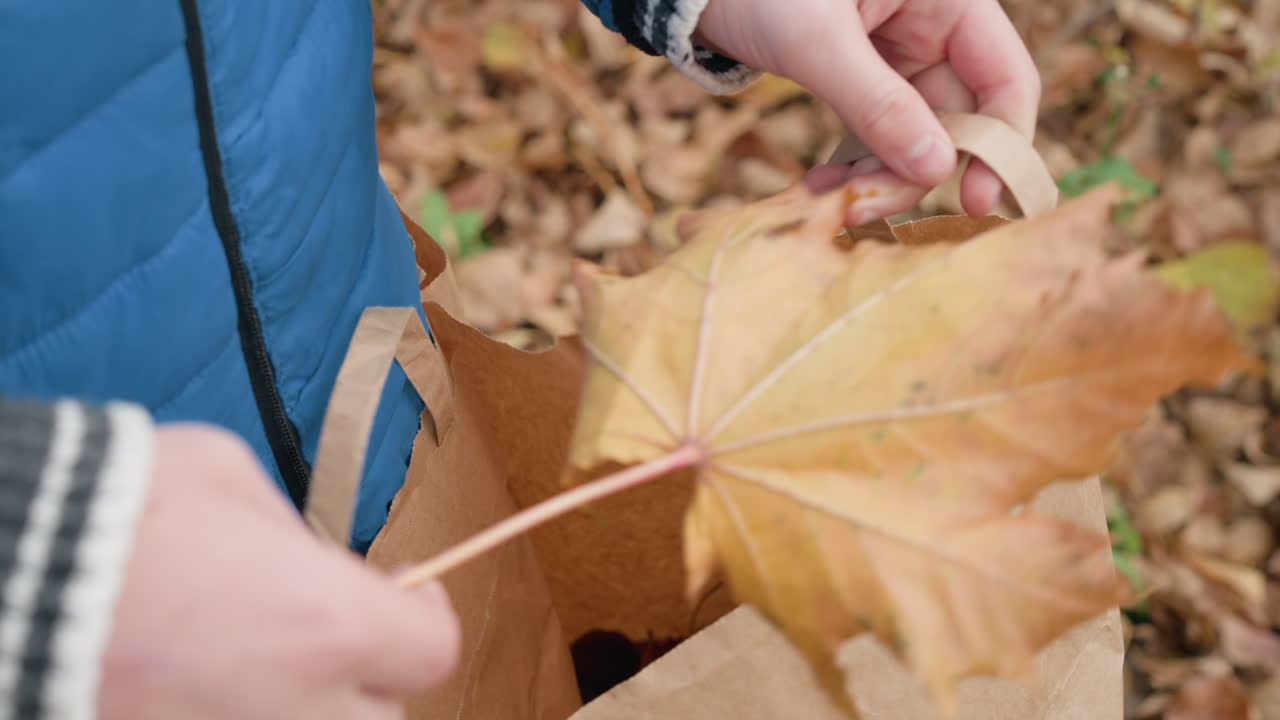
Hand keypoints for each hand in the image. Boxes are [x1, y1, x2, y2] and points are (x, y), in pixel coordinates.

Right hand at [98, 424, 459, 719]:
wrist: (4, 572)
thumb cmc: (116, 508)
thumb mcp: (231, 484)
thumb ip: (298, 541)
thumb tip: (319, 570)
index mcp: (328, 625)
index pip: (429, 651)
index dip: (423, 616)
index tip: (407, 593)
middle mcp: (297, 709)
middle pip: (382, 719)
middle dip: (365, 677)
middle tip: (326, 637)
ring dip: (309, 705)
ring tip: (261, 664)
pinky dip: (239, 717)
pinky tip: (206, 689)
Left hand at [695, 0, 1039, 220]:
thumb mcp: (816, 41)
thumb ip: (876, 103)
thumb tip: (935, 170)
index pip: (1005, 78)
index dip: (1000, 142)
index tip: (975, 200)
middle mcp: (931, 25)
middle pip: (957, 117)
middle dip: (915, 171)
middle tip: (864, 210)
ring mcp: (896, 53)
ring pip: (913, 134)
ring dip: (878, 175)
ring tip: (827, 199)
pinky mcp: (860, 75)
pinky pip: (874, 131)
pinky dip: (852, 163)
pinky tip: (818, 186)